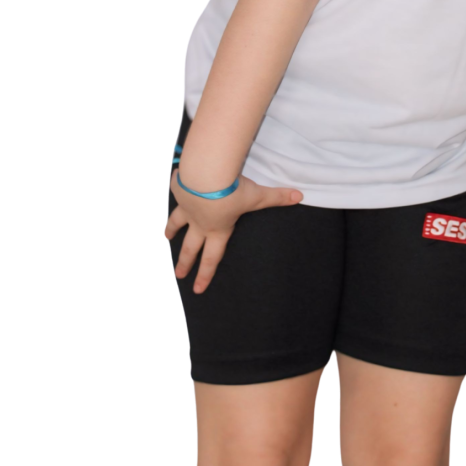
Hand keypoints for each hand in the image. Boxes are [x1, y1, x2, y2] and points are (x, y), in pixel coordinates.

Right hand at [162, 172, 301, 293]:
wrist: (206, 176)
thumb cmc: (233, 192)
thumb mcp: (258, 196)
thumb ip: (278, 197)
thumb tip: (299, 197)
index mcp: (219, 229)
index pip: (213, 258)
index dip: (206, 274)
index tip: (197, 289)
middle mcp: (200, 223)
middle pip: (191, 247)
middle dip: (185, 262)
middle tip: (179, 275)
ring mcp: (187, 207)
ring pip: (177, 222)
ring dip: (171, 230)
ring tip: (166, 237)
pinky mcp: (180, 190)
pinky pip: (176, 190)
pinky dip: (175, 188)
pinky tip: (172, 186)